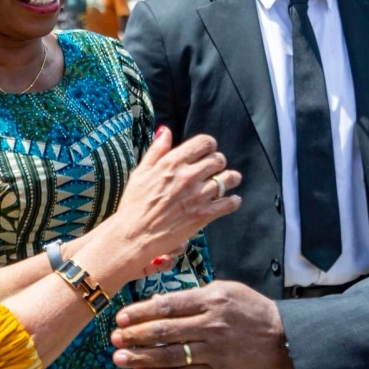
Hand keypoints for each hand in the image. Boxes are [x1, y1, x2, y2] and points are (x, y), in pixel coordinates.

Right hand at [101, 128, 239, 281]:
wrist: (134, 236)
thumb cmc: (134, 204)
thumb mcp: (140, 172)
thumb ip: (156, 151)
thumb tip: (166, 131)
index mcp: (173, 162)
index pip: (204, 143)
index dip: (209, 145)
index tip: (208, 151)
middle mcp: (188, 176)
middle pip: (218, 159)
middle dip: (219, 162)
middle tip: (216, 169)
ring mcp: (197, 196)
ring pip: (228, 179)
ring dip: (231, 179)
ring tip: (230, 181)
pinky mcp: (203, 215)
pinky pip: (229, 204)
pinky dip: (234, 201)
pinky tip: (231, 200)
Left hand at [111, 281, 293, 368]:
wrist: (282, 339)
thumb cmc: (251, 311)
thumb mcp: (227, 290)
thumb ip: (196, 295)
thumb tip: (160, 304)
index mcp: (212, 299)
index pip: (168, 305)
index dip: (141, 312)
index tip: (122, 317)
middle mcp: (212, 325)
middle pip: (165, 331)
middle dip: (135, 336)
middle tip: (114, 339)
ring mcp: (216, 351)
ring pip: (171, 356)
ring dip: (142, 358)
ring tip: (120, 358)